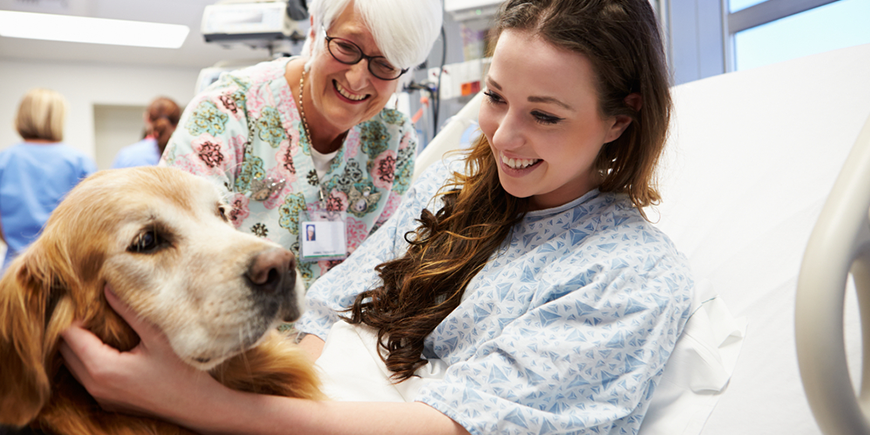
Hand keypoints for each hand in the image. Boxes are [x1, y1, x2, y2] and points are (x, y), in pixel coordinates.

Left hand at [59, 286, 218, 420]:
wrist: (197, 407)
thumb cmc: (182, 372)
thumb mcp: (157, 336)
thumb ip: (129, 311)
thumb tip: (108, 287)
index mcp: (102, 369)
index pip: (69, 335)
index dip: (76, 315)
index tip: (92, 302)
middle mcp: (95, 386)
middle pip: (66, 350)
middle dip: (75, 328)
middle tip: (95, 311)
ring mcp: (101, 397)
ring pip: (74, 365)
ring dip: (81, 345)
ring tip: (101, 326)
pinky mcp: (109, 402)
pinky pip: (87, 377)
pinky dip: (89, 360)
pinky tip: (111, 347)